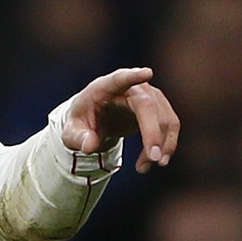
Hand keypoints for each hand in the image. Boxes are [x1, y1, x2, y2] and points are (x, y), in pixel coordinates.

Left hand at [62, 67, 179, 173]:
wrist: (95, 120)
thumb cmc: (82, 122)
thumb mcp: (71, 132)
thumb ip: (78, 138)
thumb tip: (90, 146)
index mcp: (103, 87)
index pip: (118, 79)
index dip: (132, 76)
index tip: (147, 73)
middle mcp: (130, 88)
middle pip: (147, 105)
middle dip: (153, 132)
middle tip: (154, 158)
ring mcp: (148, 95)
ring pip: (164, 118)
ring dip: (160, 145)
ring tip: (143, 167)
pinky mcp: (159, 108)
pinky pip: (169, 126)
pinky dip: (166, 146)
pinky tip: (154, 161)